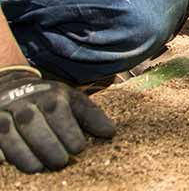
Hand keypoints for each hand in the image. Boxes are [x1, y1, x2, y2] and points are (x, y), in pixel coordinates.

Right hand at [0, 66, 114, 172]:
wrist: (11, 87)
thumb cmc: (49, 100)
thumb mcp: (72, 101)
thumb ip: (91, 116)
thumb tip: (110, 133)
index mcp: (48, 94)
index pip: (56, 110)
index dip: (68, 130)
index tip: (79, 149)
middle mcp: (23, 102)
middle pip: (32, 122)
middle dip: (47, 145)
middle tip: (61, 162)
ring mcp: (2, 113)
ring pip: (8, 133)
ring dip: (23, 153)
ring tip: (38, 168)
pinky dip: (1, 153)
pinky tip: (11, 163)